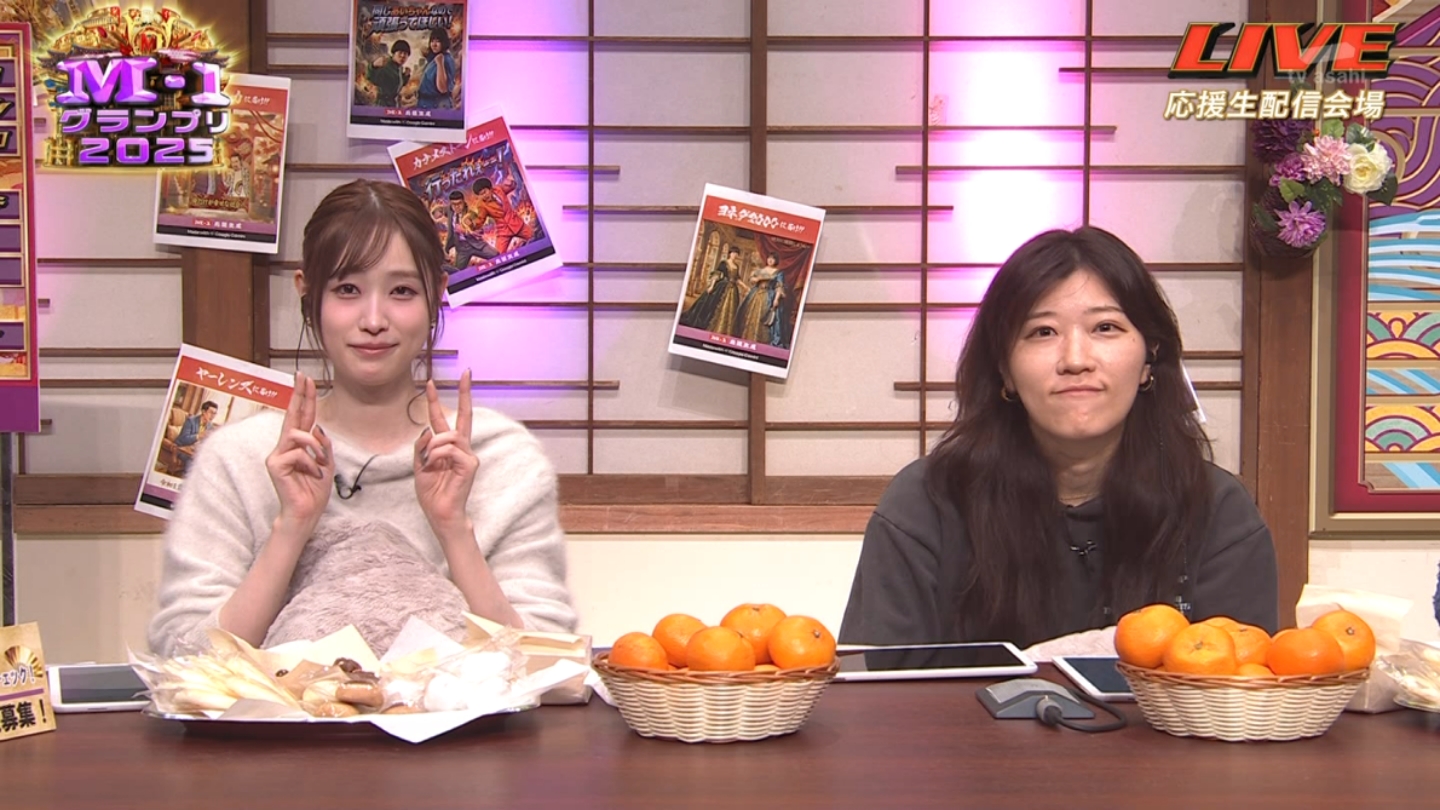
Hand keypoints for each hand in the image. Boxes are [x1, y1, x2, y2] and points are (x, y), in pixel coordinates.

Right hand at [265, 372, 333, 538]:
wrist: (306, 513)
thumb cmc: (314, 490)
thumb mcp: (326, 463)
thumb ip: (322, 445)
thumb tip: (317, 428)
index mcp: (298, 445)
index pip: (302, 417)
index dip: (304, 398)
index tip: (306, 379)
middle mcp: (285, 446)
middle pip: (292, 415)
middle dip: (299, 395)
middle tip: (303, 377)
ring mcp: (277, 454)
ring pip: (298, 434)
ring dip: (315, 448)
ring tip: (320, 465)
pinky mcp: (274, 464)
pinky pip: (297, 454)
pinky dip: (310, 464)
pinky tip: (311, 476)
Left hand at [415, 369, 477, 535]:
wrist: (440, 513)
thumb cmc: (432, 492)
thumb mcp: (418, 465)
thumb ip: (421, 446)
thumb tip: (427, 430)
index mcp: (448, 447)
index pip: (444, 419)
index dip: (437, 401)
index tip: (431, 382)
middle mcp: (461, 447)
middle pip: (464, 415)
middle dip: (464, 393)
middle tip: (466, 372)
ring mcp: (468, 455)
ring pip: (447, 435)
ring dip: (432, 447)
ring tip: (428, 463)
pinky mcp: (470, 464)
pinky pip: (449, 448)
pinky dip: (437, 455)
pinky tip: (435, 466)